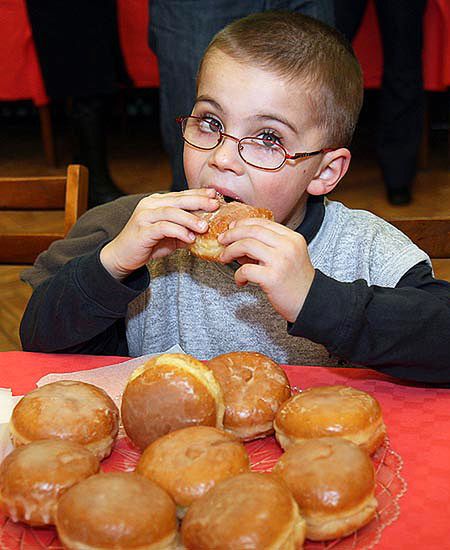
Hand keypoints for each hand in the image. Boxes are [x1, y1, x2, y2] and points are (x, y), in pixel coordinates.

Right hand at [100, 189, 218, 279]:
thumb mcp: (170, 236)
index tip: (214, 195)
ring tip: (204, 226)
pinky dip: (178, 231)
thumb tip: (206, 230)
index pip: (181, 195)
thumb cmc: (146, 244)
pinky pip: (163, 228)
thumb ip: (185, 230)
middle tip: (214, 204)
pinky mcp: (142, 230)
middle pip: (178, 200)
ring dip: (189, 218)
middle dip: (198, 201)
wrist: (122, 256)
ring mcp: (144, 216)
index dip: (198, 194)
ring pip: (171, 212)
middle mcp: (150, 205)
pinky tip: (189, 238)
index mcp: (157, 202)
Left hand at [218, 218, 314, 321]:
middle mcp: (288, 246)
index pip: (263, 223)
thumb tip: (239, 243)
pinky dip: (238, 275)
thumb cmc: (296, 282)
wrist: (310, 303)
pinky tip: (240, 281)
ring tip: (225, 258)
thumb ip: (268, 247)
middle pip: (252, 230)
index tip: (231, 228)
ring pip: (246, 245)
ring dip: (230, 251)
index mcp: (292, 238)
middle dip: (232, 234)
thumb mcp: (288, 257)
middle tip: (222, 240)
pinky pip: (246, 270)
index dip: (243, 223)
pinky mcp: (272, 278)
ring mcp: (280, 261)